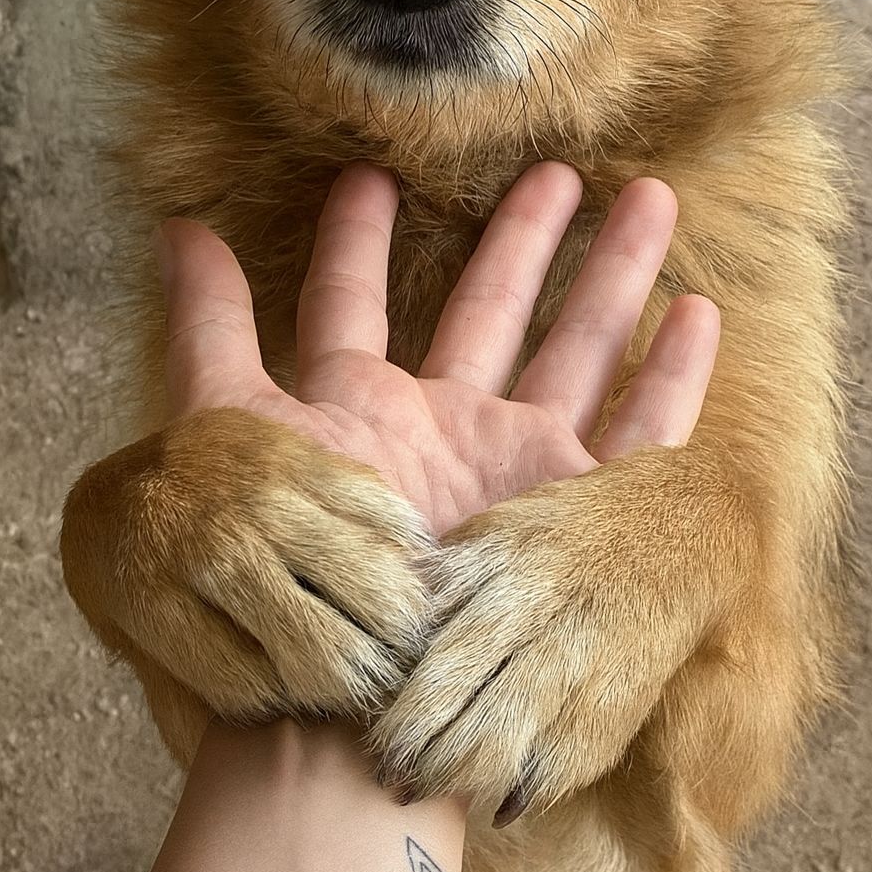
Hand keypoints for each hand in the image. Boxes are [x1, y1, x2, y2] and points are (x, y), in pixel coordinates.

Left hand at [160, 161, 718, 537]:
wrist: (358, 704)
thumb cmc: (289, 574)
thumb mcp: (234, 437)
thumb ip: (208, 332)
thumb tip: (171, 229)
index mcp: (362, 413)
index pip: (351, 305)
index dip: (356, 240)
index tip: (370, 174)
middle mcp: (445, 433)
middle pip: (493, 308)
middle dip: (525, 236)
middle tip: (561, 168)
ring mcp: (518, 472)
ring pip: (579, 349)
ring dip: (614, 275)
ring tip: (652, 198)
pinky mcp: (578, 517)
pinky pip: (640, 434)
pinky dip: (672, 377)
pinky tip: (700, 313)